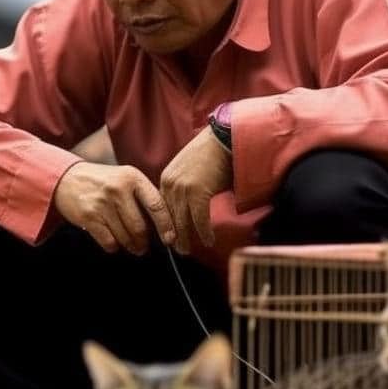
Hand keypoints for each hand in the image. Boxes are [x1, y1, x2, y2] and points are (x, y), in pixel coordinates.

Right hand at [53, 162, 175, 254]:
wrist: (68, 179)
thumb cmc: (104, 183)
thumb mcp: (125, 179)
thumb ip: (144, 195)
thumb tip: (168, 224)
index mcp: (132, 177)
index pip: (156, 205)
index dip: (166, 225)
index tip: (170, 240)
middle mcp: (118, 188)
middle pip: (139, 227)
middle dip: (144, 242)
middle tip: (144, 247)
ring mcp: (102, 202)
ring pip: (125, 237)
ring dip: (130, 246)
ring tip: (132, 246)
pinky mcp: (89, 216)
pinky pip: (109, 242)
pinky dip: (114, 246)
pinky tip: (113, 241)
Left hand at [159, 126, 231, 253]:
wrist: (225, 138)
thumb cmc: (212, 154)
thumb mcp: (189, 171)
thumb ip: (184, 187)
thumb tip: (188, 206)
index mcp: (166, 178)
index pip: (162, 207)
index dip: (166, 223)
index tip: (169, 236)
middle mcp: (170, 184)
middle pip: (169, 217)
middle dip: (173, 235)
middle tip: (177, 249)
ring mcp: (183, 188)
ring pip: (182, 221)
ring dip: (187, 238)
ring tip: (188, 250)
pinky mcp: (198, 192)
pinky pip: (199, 219)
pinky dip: (204, 232)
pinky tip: (208, 241)